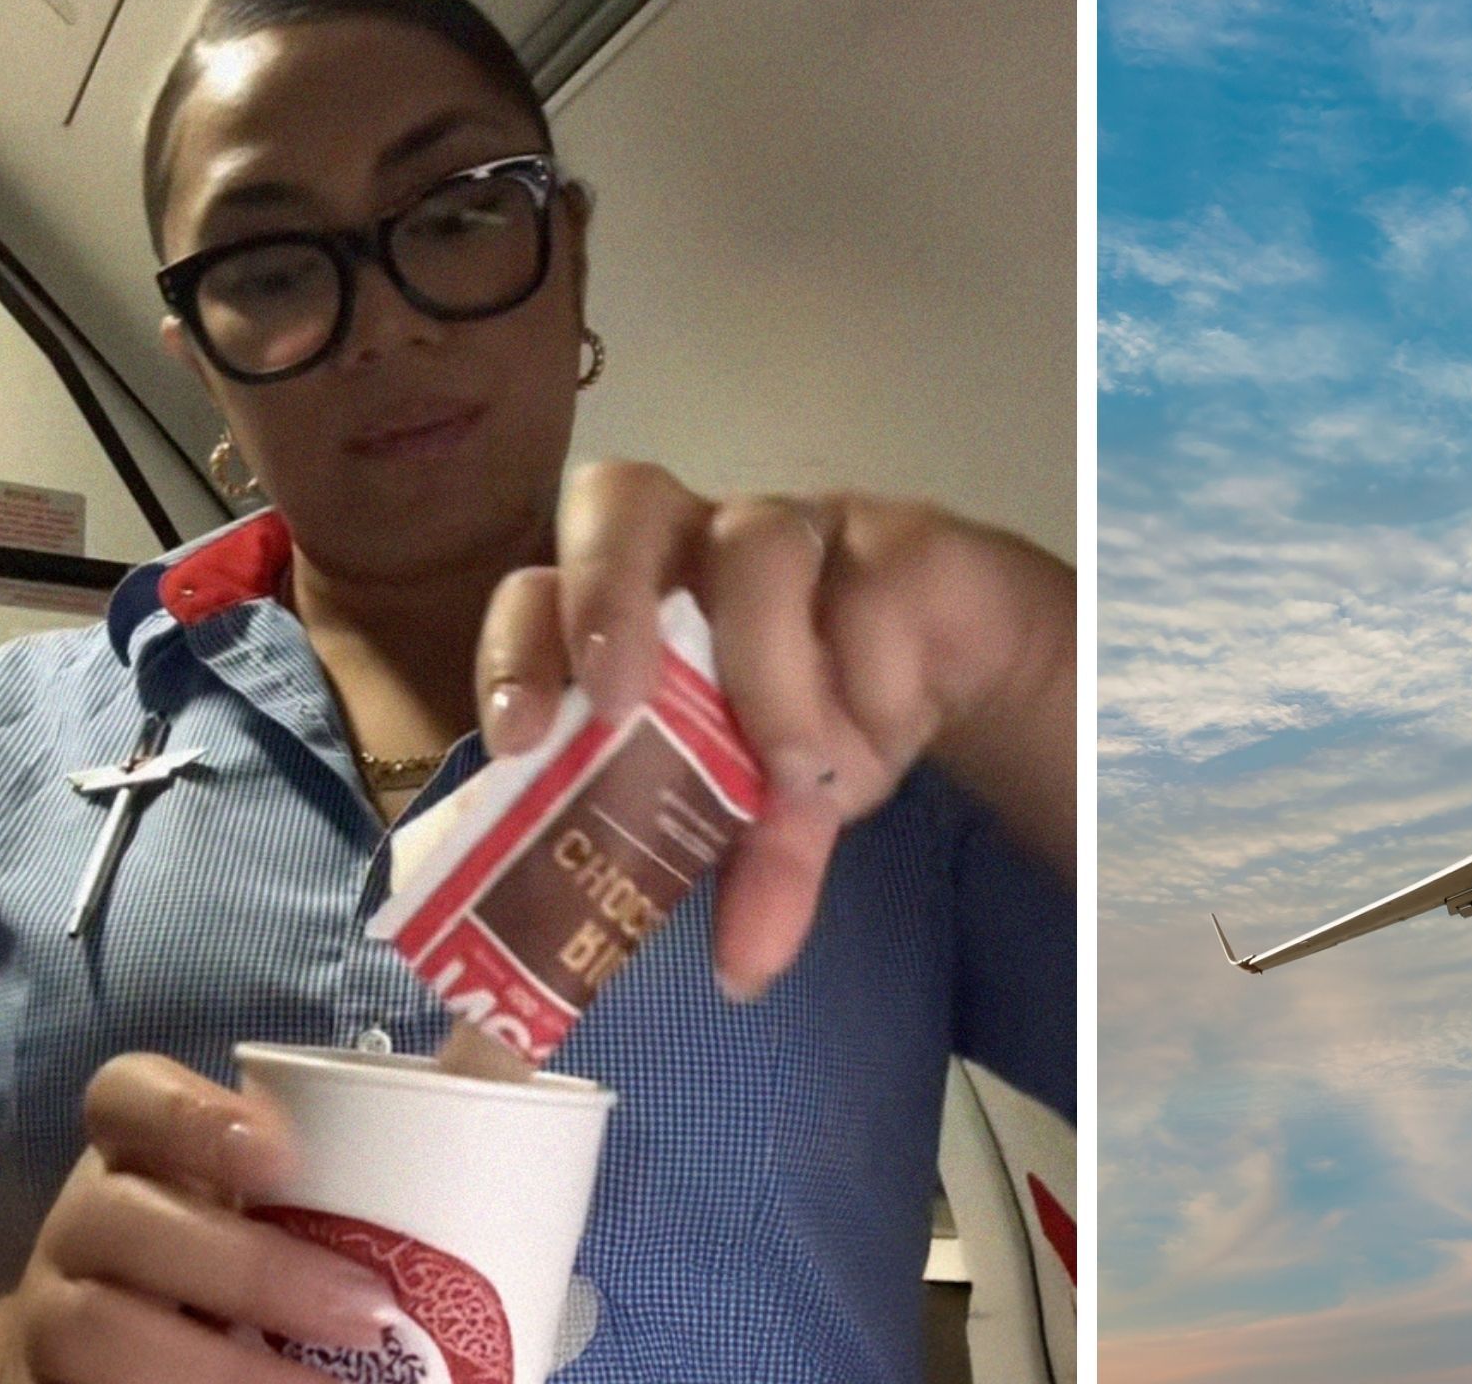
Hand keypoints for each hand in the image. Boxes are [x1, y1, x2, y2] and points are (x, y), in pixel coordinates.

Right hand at [0, 1054, 394, 1382]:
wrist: (116, 1349)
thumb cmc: (239, 1239)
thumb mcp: (277, 1184)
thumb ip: (366, 1134)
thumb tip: (500, 1044)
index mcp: (136, 1148)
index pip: (127, 1096)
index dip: (192, 1117)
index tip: (284, 1152)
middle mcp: (85, 1222)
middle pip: (121, 1223)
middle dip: (251, 1270)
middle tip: (371, 1309)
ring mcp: (59, 1311)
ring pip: (99, 1334)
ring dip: (225, 1368)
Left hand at [475, 460, 1073, 1000]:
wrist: (954, 663)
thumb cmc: (822, 719)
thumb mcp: (777, 816)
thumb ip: (750, 875)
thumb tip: (742, 975)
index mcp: (634, 606)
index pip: (539, 594)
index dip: (517, 649)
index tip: (520, 735)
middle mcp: (696, 544)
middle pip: (617, 497)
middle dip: (607, 592)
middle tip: (623, 697)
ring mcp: (790, 526)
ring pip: (754, 542)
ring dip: (766, 667)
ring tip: (793, 767)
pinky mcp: (886, 531)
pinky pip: (868, 581)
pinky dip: (869, 668)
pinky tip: (888, 714)